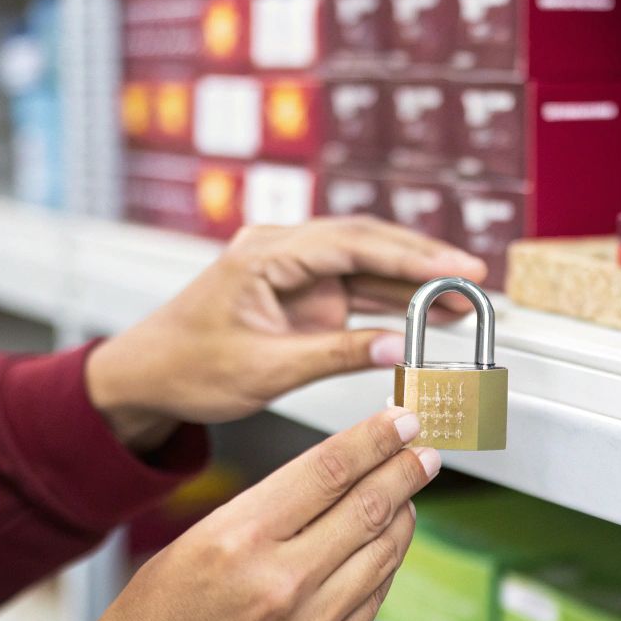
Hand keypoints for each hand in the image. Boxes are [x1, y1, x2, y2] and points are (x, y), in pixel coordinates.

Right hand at [0, 407, 435, 620]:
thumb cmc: (157, 618)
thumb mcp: (198, 538)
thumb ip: (270, 507)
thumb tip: (335, 476)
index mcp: (242, 538)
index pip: (330, 470)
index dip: (375, 439)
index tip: (400, 421)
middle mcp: (282, 579)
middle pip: (369, 507)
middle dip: (404, 470)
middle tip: (423, 449)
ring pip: (383, 551)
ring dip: (404, 514)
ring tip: (410, 491)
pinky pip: (374, 595)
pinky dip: (387, 561)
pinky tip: (387, 543)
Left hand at [86, 218, 486, 450]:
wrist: (145, 377)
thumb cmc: (187, 368)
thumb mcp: (266, 370)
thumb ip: (337, 354)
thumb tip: (400, 347)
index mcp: (264, 254)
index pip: (353, 244)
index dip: (412, 257)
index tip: (456, 270)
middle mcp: (280, 248)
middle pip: (368, 242)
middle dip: (425, 262)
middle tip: (474, 281)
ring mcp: (292, 267)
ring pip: (367, 262)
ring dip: (414, 281)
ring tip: (464, 301)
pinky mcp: (300, 289)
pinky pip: (356, 286)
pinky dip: (393, 298)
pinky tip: (429, 310)